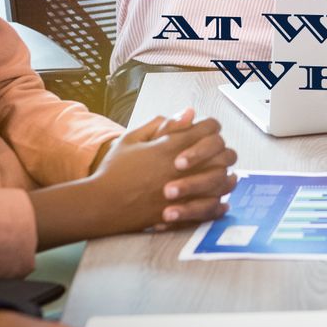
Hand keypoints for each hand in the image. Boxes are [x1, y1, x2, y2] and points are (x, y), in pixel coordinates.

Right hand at [91, 114, 236, 232]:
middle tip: (218, 153)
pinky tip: (222, 201)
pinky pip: (210, 208)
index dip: (211, 127)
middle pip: (221, 152)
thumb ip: (162, 124)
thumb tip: (189, 112)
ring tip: (227, 175)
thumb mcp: (132, 139)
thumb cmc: (114, 170)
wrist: (99, 205)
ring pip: (221, 180)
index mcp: (170, 146)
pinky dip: (219, 205)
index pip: (209, 128)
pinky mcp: (178, 213)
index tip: (207, 131)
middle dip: (222, 150)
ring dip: (226, 176)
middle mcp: (180, 167)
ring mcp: (182, 191)